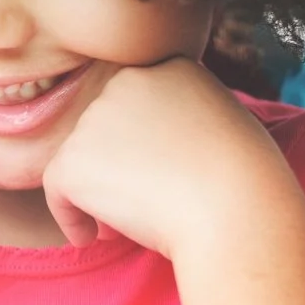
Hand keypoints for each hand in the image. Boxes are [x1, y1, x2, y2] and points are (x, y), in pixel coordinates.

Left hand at [42, 58, 303, 253]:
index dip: (145, 144)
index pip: (140, 104)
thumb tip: (149, 139)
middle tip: (145, 200)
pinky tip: (93, 237)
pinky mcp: (71, 158)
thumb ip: (187, 114)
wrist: (237, 212)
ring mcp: (95, 118)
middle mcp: (127, 80)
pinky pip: (58, 191)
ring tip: (133, 218)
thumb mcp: (228, 124)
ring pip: (84, 159)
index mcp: (172, 66)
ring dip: (98, 190)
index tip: (162, 175)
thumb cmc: (247, 181)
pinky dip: (71, 217)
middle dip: (117, 164)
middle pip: (108, 128)